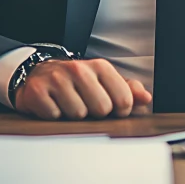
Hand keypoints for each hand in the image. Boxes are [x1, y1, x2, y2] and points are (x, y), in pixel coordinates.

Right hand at [14, 58, 151, 119]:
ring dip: (73, 116)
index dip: (119, 111)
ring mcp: (58, 79)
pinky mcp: (38, 91)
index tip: (110, 107)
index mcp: (100, 66)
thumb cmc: (77, 82)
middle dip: (94, 114)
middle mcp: (79, 69)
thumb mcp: (104, 81)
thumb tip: (146, 98)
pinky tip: (53, 106)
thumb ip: (128, 89)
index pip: (123, 100)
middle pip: (102, 109)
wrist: (39, 74)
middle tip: (85, 104)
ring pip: (78, 115)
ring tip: (68, 104)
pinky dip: (54, 117)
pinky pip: (55, 117)